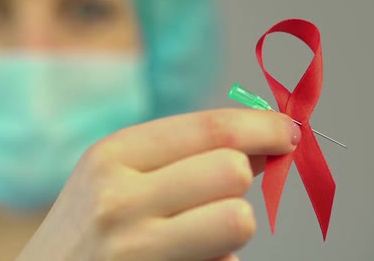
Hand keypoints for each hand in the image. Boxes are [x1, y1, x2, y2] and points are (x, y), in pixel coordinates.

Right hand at [17, 109, 299, 260]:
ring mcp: (135, 251)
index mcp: (112, 155)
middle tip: (216, 193)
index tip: (288, 131)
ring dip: (231, 225)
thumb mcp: (113, 174)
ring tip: (198, 232)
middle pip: (232, 171)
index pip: (210, 129)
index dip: (262, 126)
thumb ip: (181, 154)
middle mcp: (119, 200)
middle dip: (237, 182)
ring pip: (238, 220)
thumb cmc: (85, 227)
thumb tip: (262, 144)